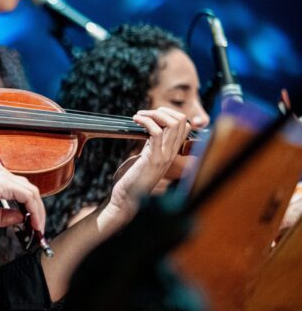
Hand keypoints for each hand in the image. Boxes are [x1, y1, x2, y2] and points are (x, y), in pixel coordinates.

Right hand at [0, 165, 44, 232]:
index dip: (32, 209)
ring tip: (38, 230)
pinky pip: (28, 196)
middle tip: (39, 230)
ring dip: (39, 212)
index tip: (33, 226)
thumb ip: (3, 216)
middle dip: (39, 212)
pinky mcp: (3, 183)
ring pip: (33, 193)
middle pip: (31, 191)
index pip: (22, 192)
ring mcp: (3, 177)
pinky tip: (34, 224)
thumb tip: (20, 218)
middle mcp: (1, 174)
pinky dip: (35, 211)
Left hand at [108, 107, 189, 223]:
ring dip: (152, 114)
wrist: (126, 200)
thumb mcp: (145, 157)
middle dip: (162, 110)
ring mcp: (165, 156)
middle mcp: (172, 154)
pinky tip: (135, 121)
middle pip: (181, 120)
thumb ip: (151, 144)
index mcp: (171, 152)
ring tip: (138, 116)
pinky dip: (146, 121)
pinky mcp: (154, 159)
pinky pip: (157, 132)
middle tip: (144, 114)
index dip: (169, 114)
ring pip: (172, 123)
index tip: (151, 115)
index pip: (184, 125)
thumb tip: (148, 128)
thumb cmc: (131, 179)